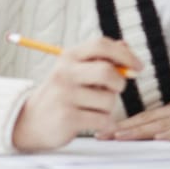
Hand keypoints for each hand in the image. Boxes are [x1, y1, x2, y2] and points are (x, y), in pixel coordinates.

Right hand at [9, 37, 141, 151]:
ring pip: (109, 99)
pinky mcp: (67, 118)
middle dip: (119, 83)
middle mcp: (64, 74)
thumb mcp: (77, 71)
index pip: (101, 45)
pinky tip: (92, 122)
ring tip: (92, 108)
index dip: (125, 54)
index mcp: (68, 57)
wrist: (31, 122)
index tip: (138, 67)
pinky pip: (104, 119)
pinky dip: (105, 122)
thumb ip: (102, 58)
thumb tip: (126, 46)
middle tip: (115, 90)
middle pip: (107, 72)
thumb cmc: (63, 94)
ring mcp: (63, 96)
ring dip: (108, 107)